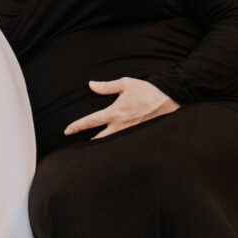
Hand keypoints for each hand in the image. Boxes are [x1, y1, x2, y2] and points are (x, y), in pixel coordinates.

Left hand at [63, 76, 179, 140]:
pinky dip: (116, 148)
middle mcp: (120, 126)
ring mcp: (130, 133)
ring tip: (91, 153)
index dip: (76, 126)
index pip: (91, 121)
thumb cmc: (147, 90)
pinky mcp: (139, 137)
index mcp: (115, 112)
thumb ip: (106, 87)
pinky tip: (113, 151)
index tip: (67, 131)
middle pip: (98, 140)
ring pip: (111, 145)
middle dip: (87, 144)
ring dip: (101, 148)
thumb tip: (91, 84)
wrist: (170, 99)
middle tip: (76, 148)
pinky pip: (124, 145)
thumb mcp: (126, 84)